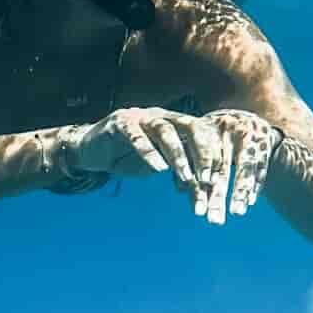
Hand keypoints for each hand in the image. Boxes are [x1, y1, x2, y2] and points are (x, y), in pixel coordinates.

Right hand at [61, 107, 281, 224]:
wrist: (91, 150)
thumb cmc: (129, 158)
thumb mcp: (158, 167)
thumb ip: (179, 175)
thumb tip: (205, 196)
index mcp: (174, 124)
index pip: (201, 134)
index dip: (212, 155)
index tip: (221, 180)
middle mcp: (161, 116)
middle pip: (189, 127)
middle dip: (201, 152)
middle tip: (209, 178)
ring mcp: (139, 117)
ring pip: (164, 130)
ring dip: (177, 155)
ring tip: (185, 178)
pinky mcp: (118, 124)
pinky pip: (136, 136)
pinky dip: (148, 151)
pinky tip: (157, 169)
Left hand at [189, 109, 281, 224]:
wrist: (244, 116)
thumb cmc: (213, 132)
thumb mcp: (200, 139)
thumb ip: (190, 160)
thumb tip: (180, 188)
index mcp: (211, 127)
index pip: (205, 155)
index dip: (202, 174)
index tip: (198, 197)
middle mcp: (232, 131)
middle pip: (224, 167)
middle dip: (219, 194)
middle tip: (214, 219)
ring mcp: (251, 137)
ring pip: (246, 168)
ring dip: (241, 191)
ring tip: (237, 212)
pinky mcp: (265, 146)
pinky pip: (261, 167)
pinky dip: (256, 184)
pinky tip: (249, 201)